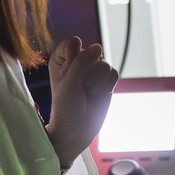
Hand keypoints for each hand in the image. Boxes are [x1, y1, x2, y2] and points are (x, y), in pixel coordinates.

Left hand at [44, 37, 117, 169]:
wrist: (77, 131)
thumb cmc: (66, 108)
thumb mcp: (70, 83)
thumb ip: (82, 63)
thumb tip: (98, 47)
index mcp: (61, 58)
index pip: (73, 43)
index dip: (73, 60)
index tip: (66, 78)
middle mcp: (77, 60)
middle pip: (91, 53)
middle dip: (87, 74)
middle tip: (79, 90)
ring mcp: (93, 69)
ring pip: (104, 65)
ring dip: (97, 83)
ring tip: (88, 93)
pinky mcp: (105, 78)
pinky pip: (113, 73)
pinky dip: (106, 86)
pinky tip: (97, 95)